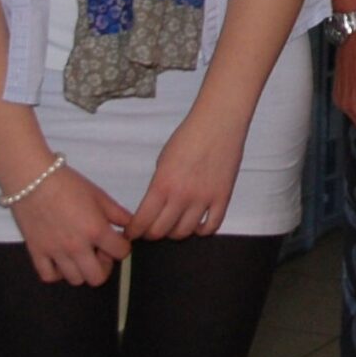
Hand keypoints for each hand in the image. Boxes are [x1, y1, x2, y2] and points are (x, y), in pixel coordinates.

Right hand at [7, 163, 133, 285]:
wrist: (34, 179)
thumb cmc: (68, 183)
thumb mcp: (99, 195)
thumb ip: (118, 213)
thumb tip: (130, 226)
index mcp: (96, 230)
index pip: (121, 253)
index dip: (122, 247)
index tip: (117, 240)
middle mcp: (77, 246)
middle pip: (97, 278)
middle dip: (104, 266)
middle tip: (100, 252)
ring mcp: (55, 252)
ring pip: (75, 280)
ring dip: (82, 270)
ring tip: (81, 254)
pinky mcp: (36, 253)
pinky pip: (49, 276)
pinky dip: (57, 273)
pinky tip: (62, 260)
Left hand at [130, 108, 247, 238]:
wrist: (218, 123)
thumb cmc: (189, 136)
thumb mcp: (162, 161)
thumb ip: (158, 187)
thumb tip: (155, 207)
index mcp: (162, 184)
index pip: (143, 221)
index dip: (134, 231)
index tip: (133, 233)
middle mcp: (182, 196)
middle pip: (161, 231)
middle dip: (152, 234)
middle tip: (151, 230)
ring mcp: (204, 199)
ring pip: (185, 232)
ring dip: (175, 233)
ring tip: (174, 225)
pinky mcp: (223, 197)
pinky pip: (212, 226)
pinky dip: (202, 231)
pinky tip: (197, 225)